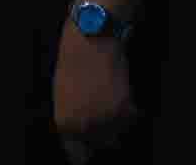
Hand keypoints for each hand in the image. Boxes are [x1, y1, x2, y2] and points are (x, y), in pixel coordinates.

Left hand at [55, 23, 137, 163]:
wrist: (90, 42)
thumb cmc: (73, 65)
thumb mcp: (63, 97)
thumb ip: (72, 120)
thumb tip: (83, 132)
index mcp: (65, 125)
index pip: (78, 155)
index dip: (86, 151)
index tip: (91, 149)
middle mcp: (84, 127)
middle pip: (101, 143)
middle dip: (104, 131)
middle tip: (104, 111)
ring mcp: (105, 119)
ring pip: (119, 131)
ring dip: (118, 120)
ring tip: (112, 99)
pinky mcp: (124, 107)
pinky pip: (131, 116)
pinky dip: (129, 108)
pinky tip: (120, 92)